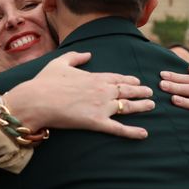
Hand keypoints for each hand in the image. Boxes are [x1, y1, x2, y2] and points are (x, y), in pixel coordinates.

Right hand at [4, 51, 154, 138]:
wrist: (36, 100)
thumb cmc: (45, 82)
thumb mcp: (59, 63)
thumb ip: (76, 57)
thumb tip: (89, 54)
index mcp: (95, 76)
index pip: (117, 77)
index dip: (129, 79)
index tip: (138, 81)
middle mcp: (102, 90)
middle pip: (127, 90)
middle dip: (140, 91)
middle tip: (151, 93)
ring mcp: (101, 106)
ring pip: (127, 107)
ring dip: (141, 106)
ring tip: (152, 106)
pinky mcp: (96, 122)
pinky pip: (119, 128)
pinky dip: (133, 132)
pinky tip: (144, 134)